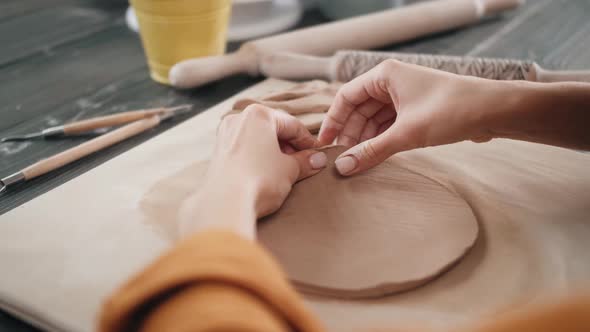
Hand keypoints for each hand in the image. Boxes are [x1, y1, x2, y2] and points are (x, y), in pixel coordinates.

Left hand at [179, 105, 326, 238]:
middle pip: (272, 129)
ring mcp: (225, 136)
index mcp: (259, 115)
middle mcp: (238, 119)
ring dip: (274, 152)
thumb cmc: (259, 180)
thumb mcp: (289, 169)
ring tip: (286, 170)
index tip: (317, 154)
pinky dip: (258, 158)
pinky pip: (244, 149)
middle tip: (302, 163)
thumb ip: (305, 161)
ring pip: (257, 139)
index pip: (292, 125)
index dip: (308, 141)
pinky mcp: (218, 153)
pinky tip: (266, 174)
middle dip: (290, 146)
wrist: (225, 204)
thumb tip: (318, 159)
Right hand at [318, 60, 503, 175]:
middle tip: (343, 159)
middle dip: (351, 134)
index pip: (346, 97)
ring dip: (366, 139)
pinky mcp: (416, 110)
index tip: (325, 144)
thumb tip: (344, 168)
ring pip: (374, 119)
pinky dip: (381, 140)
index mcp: (385, 75)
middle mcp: (392, 82)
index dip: (333, 121)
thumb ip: (372, 151)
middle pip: (359, 109)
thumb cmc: (452, 110)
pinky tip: (376, 156)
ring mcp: (405, 96)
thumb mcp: (407, 133)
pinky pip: (389, 125)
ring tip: (358, 161)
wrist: (494, 111)